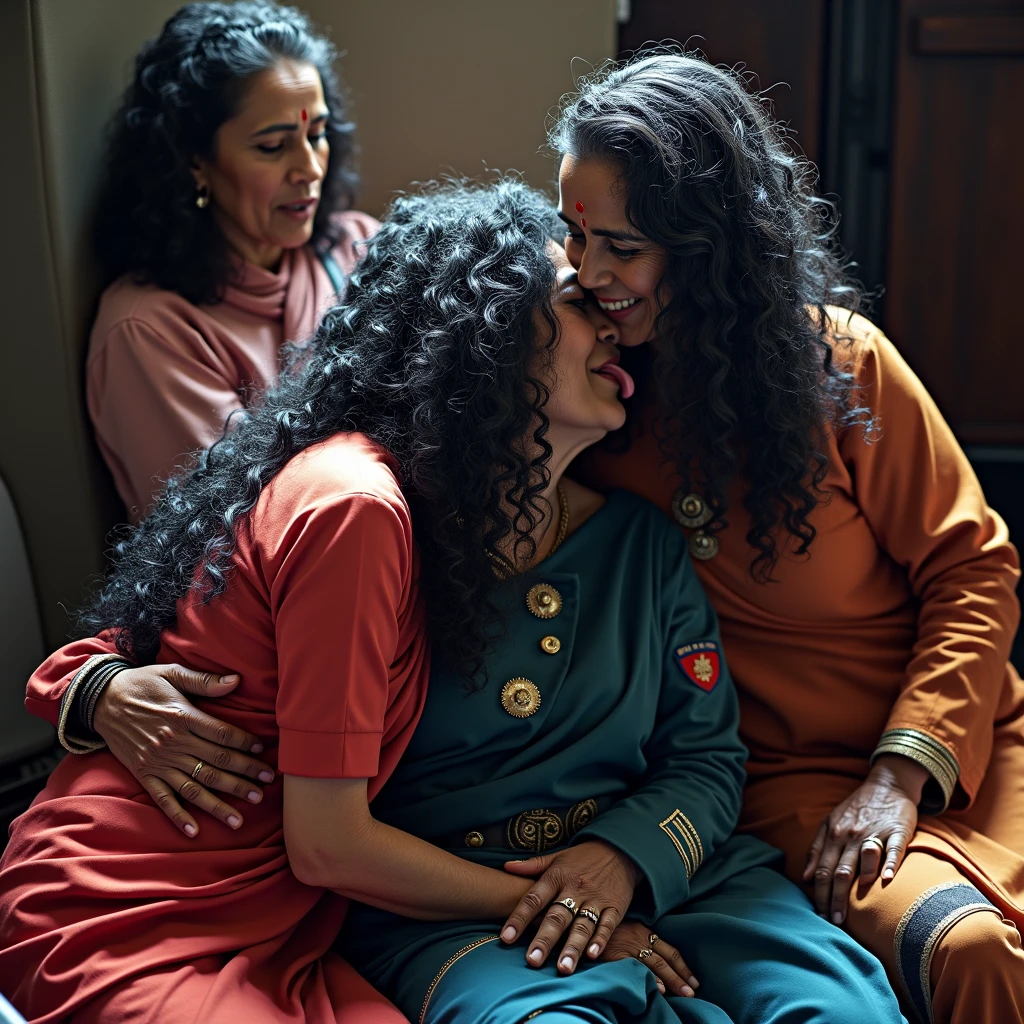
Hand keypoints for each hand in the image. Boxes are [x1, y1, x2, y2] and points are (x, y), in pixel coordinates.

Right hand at [93, 665, 274, 837]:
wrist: (100, 700)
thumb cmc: (142, 683)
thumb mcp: (172, 673)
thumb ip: (204, 680)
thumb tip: (236, 680)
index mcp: (183, 717)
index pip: (223, 735)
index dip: (245, 744)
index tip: (263, 752)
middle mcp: (173, 743)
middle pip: (215, 763)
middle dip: (243, 777)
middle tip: (264, 788)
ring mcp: (158, 762)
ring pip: (194, 787)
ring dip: (218, 804)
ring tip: (240, 819)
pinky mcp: (144, 774)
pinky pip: (163, 799)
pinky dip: (178, 816)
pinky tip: (194, 831)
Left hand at [500, 840, 639, 973]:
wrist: (620, 850)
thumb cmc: (583, 857)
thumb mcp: (557, 857)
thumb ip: (532, 865)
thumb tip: (506, 867)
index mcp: (557, 877)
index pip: (534, 899)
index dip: (519, 918)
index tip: (506, 938)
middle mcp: (574, 889)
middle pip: (557, 917)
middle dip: (544, 940)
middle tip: (533, 961)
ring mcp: (595, 899)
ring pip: (582, 926)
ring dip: (572, 947)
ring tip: (562, 968)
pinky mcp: (615, 907)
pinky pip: (607, 925)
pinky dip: (600, 940)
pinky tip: (592, 955)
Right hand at [601, 920, 698, 997]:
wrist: (583, 922)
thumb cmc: (602, 927)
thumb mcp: (624, 928)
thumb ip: (638, 940)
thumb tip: (654, 959)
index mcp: (643, 931)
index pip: (669, 950)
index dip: (683, 966)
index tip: (694, 981)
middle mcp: (639, 938)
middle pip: (665, 960)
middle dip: (681, 977)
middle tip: (693, 992)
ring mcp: (628, 946)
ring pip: (656, 964)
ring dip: (671, 980)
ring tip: (684, 993)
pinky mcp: (616, 954)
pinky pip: (636, 967)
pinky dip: (649, 977)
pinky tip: (658, 988)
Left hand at [802, 755, 924, 922]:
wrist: (887, 785)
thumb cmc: (856, 808)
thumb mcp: (830, 822)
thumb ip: (817, 848)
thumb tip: (805, 877)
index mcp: (834, 834)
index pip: (822, 869)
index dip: (819, 893)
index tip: (820, 915)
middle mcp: (851, 835)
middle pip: (839, 871)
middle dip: (834, 898)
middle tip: (834, 922)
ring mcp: (874, 833)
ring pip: (861, 863)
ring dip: (857, 889)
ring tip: (856, 915)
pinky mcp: (897, 831)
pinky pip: (894, 850)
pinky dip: (889, 865)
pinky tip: (886, 881)